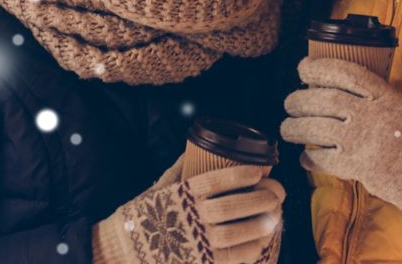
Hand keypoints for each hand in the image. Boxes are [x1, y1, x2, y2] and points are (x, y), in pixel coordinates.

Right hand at [93, 162, 283, 263]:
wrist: (124, 249)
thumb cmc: (142, 215)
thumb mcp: (158, 188)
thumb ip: (178, 170)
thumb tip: (193, 148)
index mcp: (180, 195)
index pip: (216, 181)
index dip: (241, 175)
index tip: (258, 171)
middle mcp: (189, 218)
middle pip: (232, 207)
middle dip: (260, 198)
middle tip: (277, 192)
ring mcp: (196, 242)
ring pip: (237, 233)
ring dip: (261, 223)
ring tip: (275, 215)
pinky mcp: (201, 262)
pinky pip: (233, 257)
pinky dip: (252, 247)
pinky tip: (263, 239)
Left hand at [279, 57, 401, 228]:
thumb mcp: (399, 102)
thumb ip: (371, 94)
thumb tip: (333, 86)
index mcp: (383, 94)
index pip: (344, 73)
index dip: (319, 67)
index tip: (302, 68)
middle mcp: (369, 114)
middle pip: (324, 100)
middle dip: (299, 99)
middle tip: (289, 102)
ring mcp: (361, 140)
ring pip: (317, 128)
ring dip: (296, 127)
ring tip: (287, 128)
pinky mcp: (357, 166)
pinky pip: (324, 159)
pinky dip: (310, 157)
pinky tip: (304, 157)